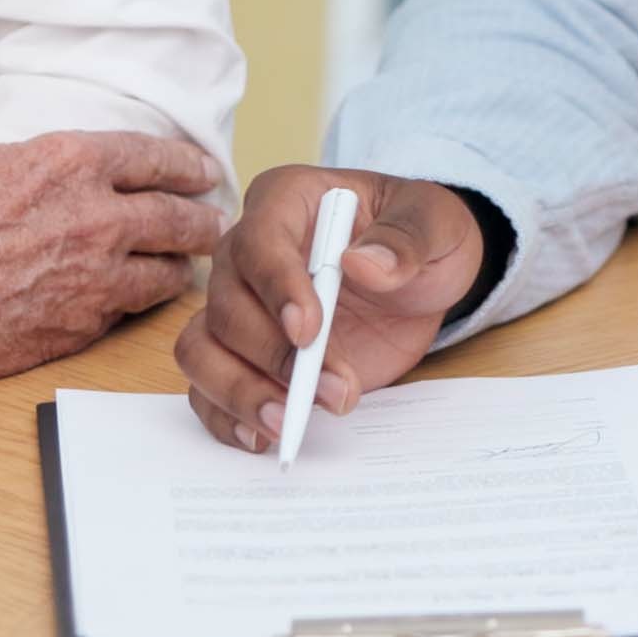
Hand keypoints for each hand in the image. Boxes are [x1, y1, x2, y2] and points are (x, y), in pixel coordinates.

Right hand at [0, 86, 225, 427]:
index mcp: (65, 164)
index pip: (153, 157)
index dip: (185, 164)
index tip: (202, 170)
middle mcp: (92, 221)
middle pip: (177, 220)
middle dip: (202, 220)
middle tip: (214, 223)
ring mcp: (89, 282)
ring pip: (164, 276)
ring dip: (181, 269)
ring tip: (188, 268)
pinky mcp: (72, 331)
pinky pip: (126, 317)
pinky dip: (139, 309)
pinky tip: (138, 306)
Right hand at [175, 167, 487, 452]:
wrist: (421, 280)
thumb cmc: (420, 237)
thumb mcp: (436, 224)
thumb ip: (406, 240)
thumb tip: (364, 264)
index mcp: (287, 201)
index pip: (260, 240)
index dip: (276, 287)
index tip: (308, 331)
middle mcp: (248, 252)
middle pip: (225, 305)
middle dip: (274, 356)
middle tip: (333, 391)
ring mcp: (241, 307)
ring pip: (201, 348)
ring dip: (240, 391)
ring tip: (288, 423)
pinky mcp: (246, 356)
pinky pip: (209, 386)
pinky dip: (227, 415)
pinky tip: (263, 436)